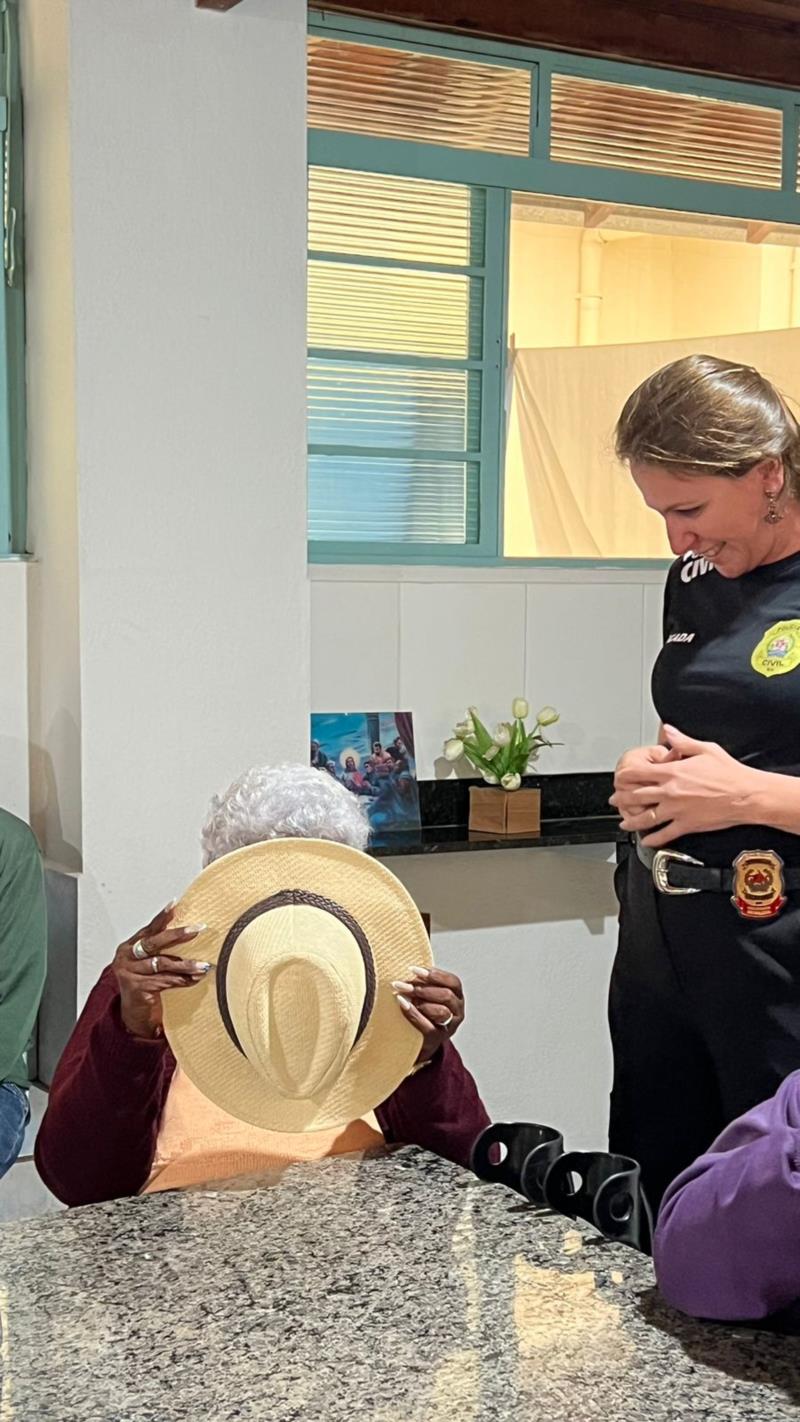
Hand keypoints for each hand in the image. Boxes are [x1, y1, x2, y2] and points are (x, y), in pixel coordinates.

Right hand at [113, 903, 210, 1039]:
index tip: (175, 904)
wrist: (134, 1015)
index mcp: (128, 947)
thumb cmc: (145, 985)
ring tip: (204, 965)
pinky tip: (195, 979)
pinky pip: (165, 981)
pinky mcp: (136, 988)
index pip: (148, 929)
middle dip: (177, 935)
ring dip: (186, 965)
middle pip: (154, 943)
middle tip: (196, 929)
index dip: (162, 918)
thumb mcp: (150, 964)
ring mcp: (129, 973)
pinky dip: (182, 980)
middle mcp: (125, 957)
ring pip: (162, 964)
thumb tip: (189, 933)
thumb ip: (161, 950)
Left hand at [391, 966, 464, 1063]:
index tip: (414, 970)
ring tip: (402, 995)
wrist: (417, 1039)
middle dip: (423, 988)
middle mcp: (457, 1011)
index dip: (435, 974)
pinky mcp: (437, 1039)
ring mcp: (449, 1026)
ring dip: (420, 1001)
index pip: (453, 982)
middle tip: (402, 984)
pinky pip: (428, 1027)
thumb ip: (423, 982)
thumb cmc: (421, 1010)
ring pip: (442, 1011)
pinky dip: (413, 1014)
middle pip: (447, 995)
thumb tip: (409, 970)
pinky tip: (402, 1005)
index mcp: (457, 996)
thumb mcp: (426, 994)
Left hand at [611, 725, 758, 846]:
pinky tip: (646, 839)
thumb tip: (667, 731)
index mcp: (673, 772)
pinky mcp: (687, 825)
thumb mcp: (705, 749)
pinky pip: (665, 834)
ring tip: (624, 823)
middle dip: (622, 799)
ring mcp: (677, 810)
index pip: (640, 773)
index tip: (618, 778)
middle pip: (637, 796)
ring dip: (631, 821)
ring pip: (646, 817)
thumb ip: (681, 741)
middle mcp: (671, 792)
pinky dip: (653, 838)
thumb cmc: (729, 774)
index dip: (624, 776)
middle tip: (615, 800)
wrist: (745, 794)